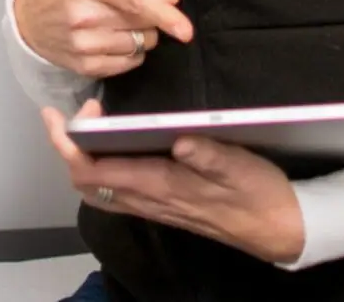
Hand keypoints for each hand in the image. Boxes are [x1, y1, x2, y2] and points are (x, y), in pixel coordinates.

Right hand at [14, 0, 194, 79]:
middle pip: (142, 22)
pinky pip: (128, 63)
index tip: (184, 29)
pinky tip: (113, 38)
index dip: (164, 14)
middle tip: (131, 6)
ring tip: (117, 21)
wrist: (30, 14)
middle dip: (151, 15)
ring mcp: (82, 44)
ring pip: (139, 44)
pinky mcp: (84, 66)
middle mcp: (83, 14)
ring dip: (141, 34)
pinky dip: (131, 51)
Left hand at [43, 99, 305, 265]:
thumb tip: (179, 140)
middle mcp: (150, 200)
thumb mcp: (240, 167)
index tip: (64, 114)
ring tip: (87, 127)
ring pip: (101, 191)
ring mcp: (156, 206)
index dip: (69, 145)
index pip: (94, 171)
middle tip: (71, 115)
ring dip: (84, 161)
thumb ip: (209, 154)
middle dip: (68, 151)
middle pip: (87, 184)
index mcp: (161, 185)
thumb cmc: (259, 194)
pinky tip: (117, 146)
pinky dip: (105, 169)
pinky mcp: (165, 206)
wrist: (279, 230)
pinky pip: (119, 192)